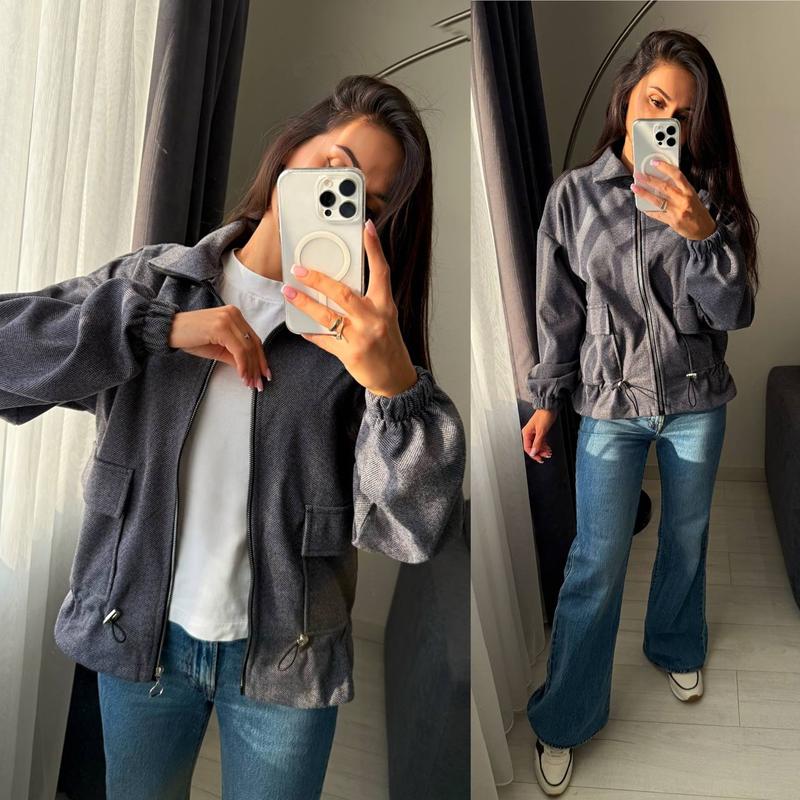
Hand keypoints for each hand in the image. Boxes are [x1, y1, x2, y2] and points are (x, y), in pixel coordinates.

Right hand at [169, 306, 269, 389]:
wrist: (169, 331)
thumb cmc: (191, 338)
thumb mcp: (218, 348)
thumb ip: (235, 356)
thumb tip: (250, 370)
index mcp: (234, 315)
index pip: (254, 339)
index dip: (261, 358)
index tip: (264, 374)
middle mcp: (233, 314)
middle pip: (254, 343)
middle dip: (258, 366)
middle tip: (259, 384)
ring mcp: (228, 319)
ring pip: (247, 348)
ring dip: (251, 368)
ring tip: (250, 383)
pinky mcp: (220, 327)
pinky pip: (238, 350)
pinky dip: (242, 365)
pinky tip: (242, 376)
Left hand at [281, 218, 417, 397]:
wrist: (394, 376)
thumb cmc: (387, 342)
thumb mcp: (384, 316)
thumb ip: (367, 299)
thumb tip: (339, 281)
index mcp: (385, 305)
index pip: (381, 271)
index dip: (374, 248)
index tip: (366, 227)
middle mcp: (375, 319)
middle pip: (343, 293)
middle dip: (318, 279)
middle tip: (299, 269)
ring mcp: (362, 337)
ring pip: (328, 316)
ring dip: (305, 303)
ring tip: (289, 291)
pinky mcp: (350, 354)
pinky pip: (324, 339)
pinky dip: (311, 332)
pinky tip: (300, 325)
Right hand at [522, 409, 556, 463]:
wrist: (549, 407)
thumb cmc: (544, 415)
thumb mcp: (541, 431)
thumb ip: (537, 443)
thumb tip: (534, 452)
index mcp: (526, 433)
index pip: (528, 448)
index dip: (534, 454)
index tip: (540, 458)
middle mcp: (529, 433)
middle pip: (532, 447)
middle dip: (539, 452)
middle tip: (546, 456)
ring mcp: (534, 432)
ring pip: (537, 445)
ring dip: (543, 449)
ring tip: (548, 452)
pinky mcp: (539, 431)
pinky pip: (540, 441)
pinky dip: (544, 445)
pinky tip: (548, 448)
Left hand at [631, 160, 717, 239]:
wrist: (703, 229)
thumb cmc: (697, 211)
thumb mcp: (692, 196)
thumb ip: (680, 189)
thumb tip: (663, 180)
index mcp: (689, 191)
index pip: (677, 175)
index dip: (665, 167)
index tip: (654, 162)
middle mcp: (683, 200)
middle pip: (664, 187)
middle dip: (649, 180)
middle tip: (638, 175)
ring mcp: (677, 211)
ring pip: (657, 200)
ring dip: (644, 193)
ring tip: (635, 188)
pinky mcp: (672, 221)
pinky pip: (657, 214)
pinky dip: (648, 210)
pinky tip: (641, 206)